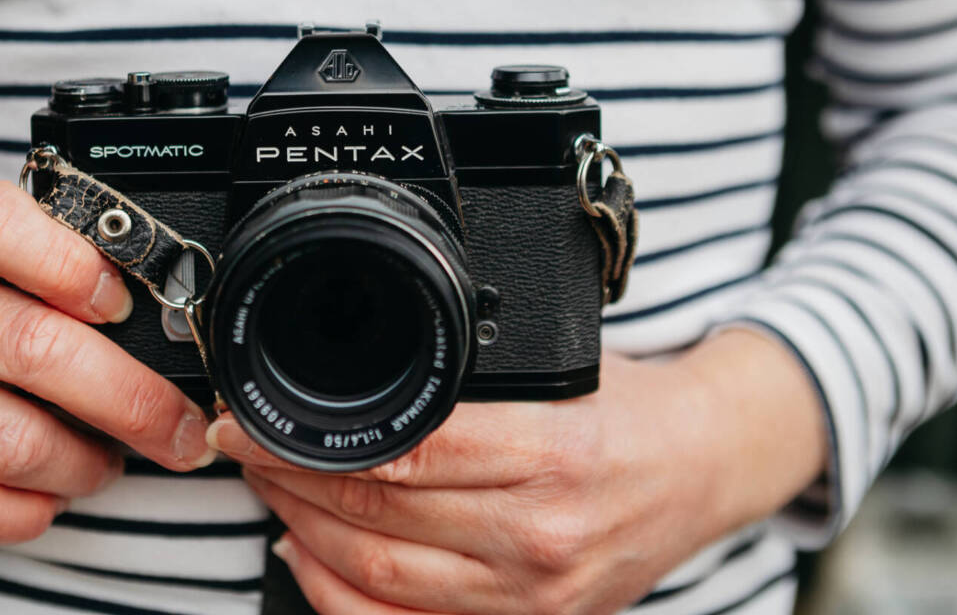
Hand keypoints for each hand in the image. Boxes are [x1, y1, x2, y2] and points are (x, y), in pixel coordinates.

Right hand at [0, 181, 215, 545]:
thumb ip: (57, 272)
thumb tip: (170, 320)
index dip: (72, 264)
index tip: (126, 304)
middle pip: (35, 348)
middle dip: (133, 400)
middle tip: (179, 427)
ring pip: (13, 443)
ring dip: (86, 465)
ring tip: (104, 461)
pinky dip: (30, 511)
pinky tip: (47, 495)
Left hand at [209, 329, 826, 614]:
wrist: (712, 466)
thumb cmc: (635, 407)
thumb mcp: (561, 364)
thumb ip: (470, 379)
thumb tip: (357, 372)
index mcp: (554, 454)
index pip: (402, 454)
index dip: (311, 439)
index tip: (258, 416)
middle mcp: (543, 537)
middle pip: (377, 519)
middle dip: (288, 480)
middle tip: (244, 444)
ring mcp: (535, 598)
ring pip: (379, 581)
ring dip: (302, 533)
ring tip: (268, 488)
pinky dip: (340, 597)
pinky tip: (309, 556)